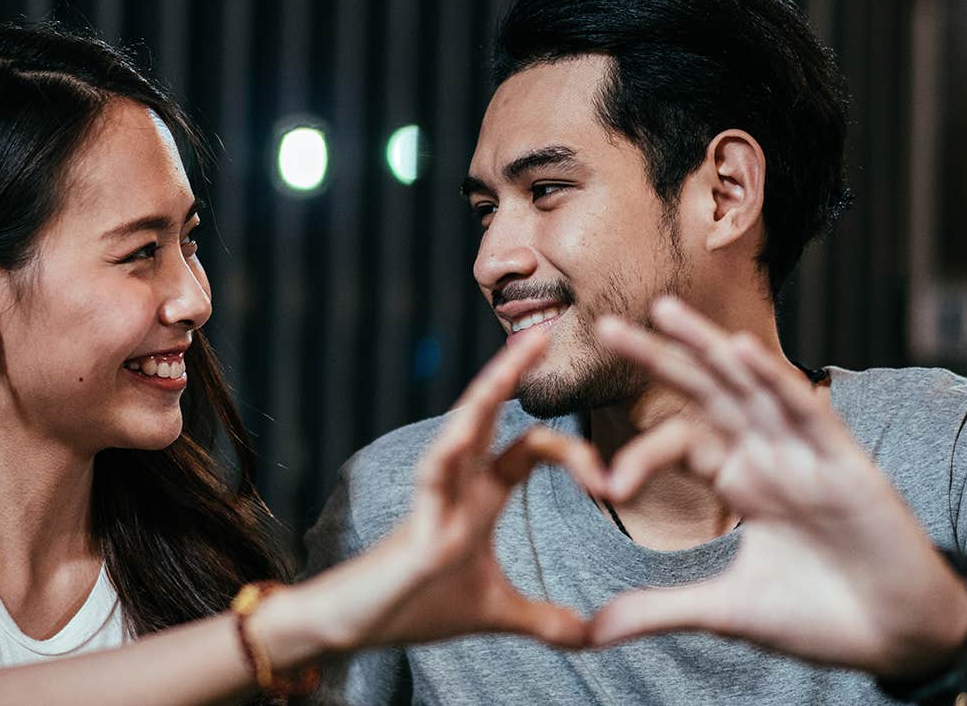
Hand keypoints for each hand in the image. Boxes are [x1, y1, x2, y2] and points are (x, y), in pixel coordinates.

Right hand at [295, 332, 606, 654]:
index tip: (609, 479)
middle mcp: (460, 482)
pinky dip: (449, 452)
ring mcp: (436, 498)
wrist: (358, 626)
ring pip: (464, 428)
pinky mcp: (416, 526)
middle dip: (517, 371)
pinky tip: (467, 427)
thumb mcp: (496, 612)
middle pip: (492, 414)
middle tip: (547, 329)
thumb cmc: (417, 606)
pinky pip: (430, 478)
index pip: (530, 448)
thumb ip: (543, 618)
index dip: (570, 450)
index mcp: (482, 494)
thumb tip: (592, 636)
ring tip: (518, 353)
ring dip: (491, 390)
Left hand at [587, 297, 966, 677]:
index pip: (681, 442)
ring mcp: (807, 456)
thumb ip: (659, 609)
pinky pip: (806, 413)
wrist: (897, 639)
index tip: (604, 487)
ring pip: (750, 386)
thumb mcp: (726, 611)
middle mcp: (770, 457)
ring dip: (709, 347)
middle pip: (706, 394)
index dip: (641, 455)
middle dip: (660, 359)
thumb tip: (593, 632)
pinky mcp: (847, 466)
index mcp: (743, 482)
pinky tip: (742, 349)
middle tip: (606, 328)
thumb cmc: (820, 617)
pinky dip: (775, 381)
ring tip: (664, 311)